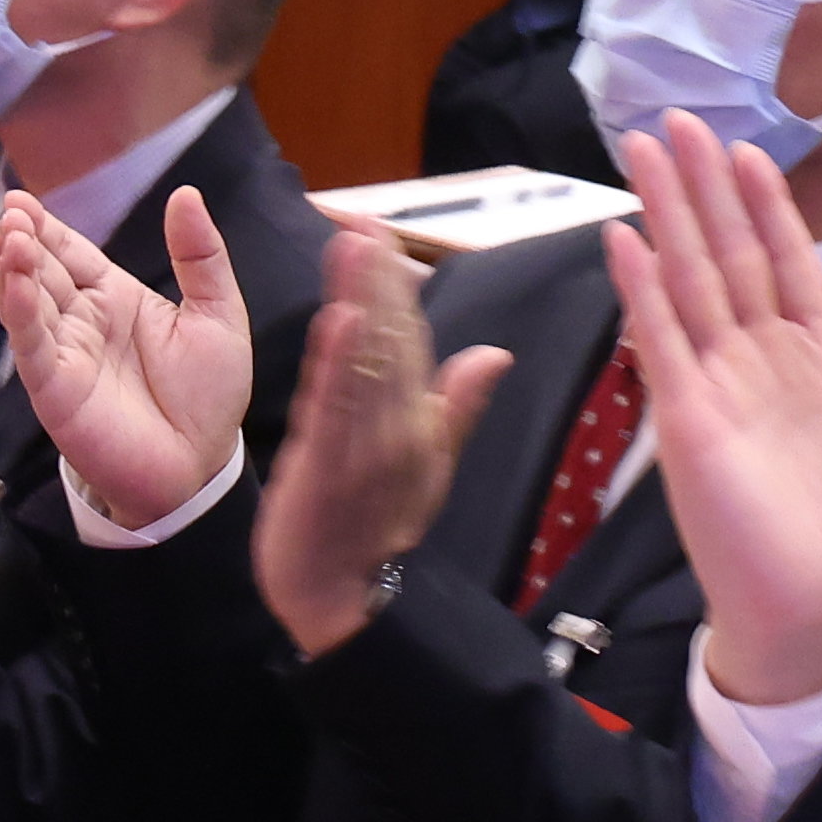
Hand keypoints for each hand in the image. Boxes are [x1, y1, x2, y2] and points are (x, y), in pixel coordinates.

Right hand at [0, 179, 260, 532]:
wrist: (202, 466)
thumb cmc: (209, 398)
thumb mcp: (218, 314)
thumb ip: (200, 256)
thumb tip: (185, 194)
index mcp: (117, 298)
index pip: (72, 253)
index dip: (48, 227)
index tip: (23, 198)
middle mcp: (83, 322)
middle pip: (43, 271)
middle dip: (23, 240)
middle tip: (12, 212)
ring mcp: (66, 354)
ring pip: (29, 302)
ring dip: (14, 268)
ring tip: (10, 235)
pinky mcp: (56, 387)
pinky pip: (32, 344)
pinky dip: (19, 311)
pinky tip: (13, 280)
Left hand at [251, 221, 525, 663]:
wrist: (341, 602)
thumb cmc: (374, 531)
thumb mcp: (428, 467)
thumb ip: (458, 406)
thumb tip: (496, 351)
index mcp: (422, 425)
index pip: (415, 342)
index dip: (399, 286)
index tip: (384, 232)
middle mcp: (402, 430)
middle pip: (393, 341)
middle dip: (380, 278)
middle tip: (365, 219)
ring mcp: (366, 448)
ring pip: (366, 361)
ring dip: (360, 299)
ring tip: (353, 245)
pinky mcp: (326, 465)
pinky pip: (335, 406)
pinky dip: (340, 361)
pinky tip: (341, 315)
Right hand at [614, 113, 821, 704]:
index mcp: (817, 366)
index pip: (787, 264)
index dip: (767, 207)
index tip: (749, 149)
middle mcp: (761, 366)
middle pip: (727, 254)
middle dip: (704, 187)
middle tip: (678, 117)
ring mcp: (719, 388)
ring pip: (691, 279)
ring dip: (668, 211)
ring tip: (646, 146)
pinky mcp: (689, 420)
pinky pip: (662, 340)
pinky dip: (642, 286)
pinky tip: (622, 234)